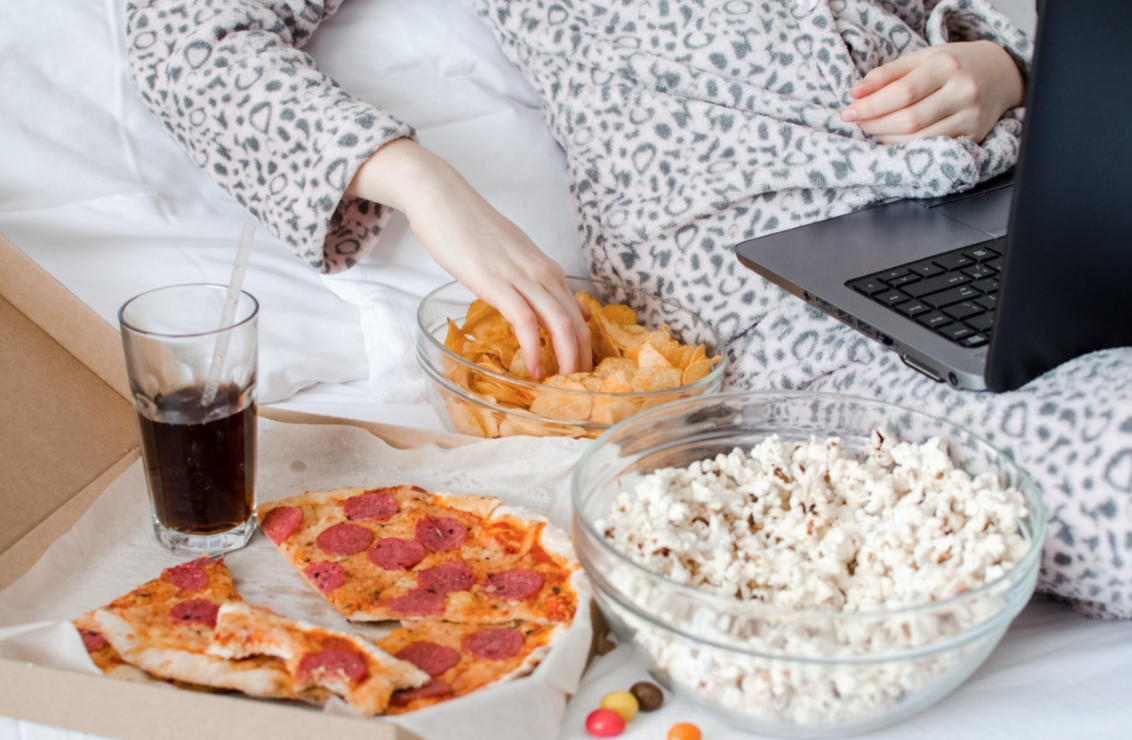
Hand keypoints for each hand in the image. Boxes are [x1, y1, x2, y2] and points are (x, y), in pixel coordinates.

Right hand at [348, 138, 591, 378]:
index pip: (578, 313)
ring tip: (562, 385)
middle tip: (578, 388)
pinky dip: (534, 349)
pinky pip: (526, 322)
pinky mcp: (496, 282)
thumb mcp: (511, 256)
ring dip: (566, 359)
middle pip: (576, 323)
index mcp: (546, 268)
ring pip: (560, 323)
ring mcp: (521, 277)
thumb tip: (549, 305)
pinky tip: (533, 369)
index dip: (583, 346)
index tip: (579, 370)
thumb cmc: (470, 228)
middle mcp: (542, 272)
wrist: (441, 197)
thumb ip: (531, 280)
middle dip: (581, 359)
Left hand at [840, 41, 1024, 144]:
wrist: (999, 74)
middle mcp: (963, 92)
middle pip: (909, 120)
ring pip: (918, 139)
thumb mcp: (920, 58)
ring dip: (887, 139)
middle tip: (860, 122)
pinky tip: (895, 139)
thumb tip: (855, 93)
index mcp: (947, 66)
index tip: (848, 112)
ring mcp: (970, 117)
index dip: (871, 106)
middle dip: (875, 125)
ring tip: (875, 129)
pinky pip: (931, 149)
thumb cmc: (952, 64)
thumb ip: (886, 74)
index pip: (902, 92)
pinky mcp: (972, 136)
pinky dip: (906, 147)